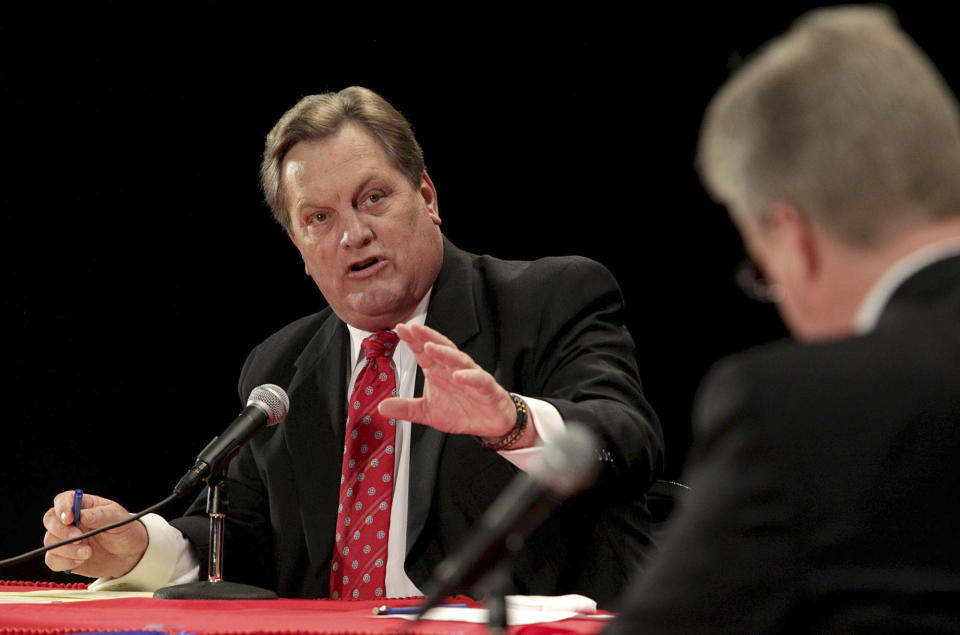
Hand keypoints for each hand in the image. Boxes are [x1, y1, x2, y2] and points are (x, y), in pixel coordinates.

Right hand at [42, 491, 147, 578]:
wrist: (129, 554)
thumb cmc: (124, 530)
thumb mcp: (118, 519)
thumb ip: (100, 515)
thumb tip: (81, 515)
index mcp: (83, 506)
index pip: (64, 499)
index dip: (62, 507)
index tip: (69, 518)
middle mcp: (70, 521)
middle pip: (50, 520)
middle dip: (61, 531)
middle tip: (79, 538)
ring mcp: (65, 539)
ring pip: (50, 541)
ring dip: (67, 549)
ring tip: (89, 553)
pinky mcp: (64, 557)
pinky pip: (52, 560)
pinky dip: (65, 562)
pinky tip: (81, 561)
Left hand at [378, 322, 535, 447]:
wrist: (489, 423)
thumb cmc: (461, 411)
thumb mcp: (427, 412)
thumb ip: (406, 408)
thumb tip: (382, 407)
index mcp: (438, 371)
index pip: (424, 351)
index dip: (413, 340)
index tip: (399, 329)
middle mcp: (453, 369)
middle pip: (441, 348)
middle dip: (427, 337)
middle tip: (414, 329)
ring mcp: (470, 376)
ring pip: (458, 360)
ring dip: (445, 353)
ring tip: (431, 347)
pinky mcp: (486, 388)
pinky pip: (478, 379)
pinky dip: (469, 376)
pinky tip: (458, 375)